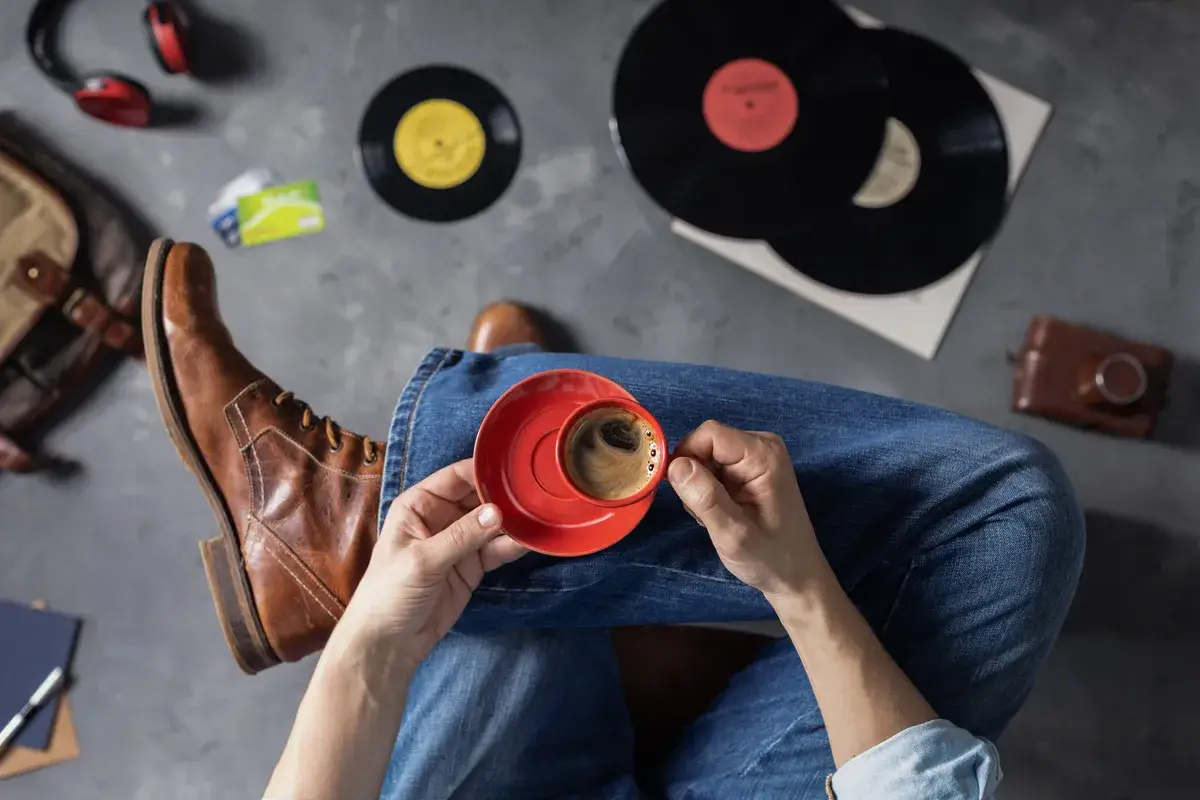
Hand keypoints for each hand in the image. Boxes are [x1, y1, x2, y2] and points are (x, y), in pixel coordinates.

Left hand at [338, 458, 526, 666]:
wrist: (388, 643)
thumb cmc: (390, 593)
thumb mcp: (422, 561)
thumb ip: (461, 536)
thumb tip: (497, 512)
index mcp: (419, 505)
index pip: (456, 477)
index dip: (484, 472)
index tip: (514, 471)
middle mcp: (441, 517)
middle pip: (479, 498)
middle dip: (505, 496)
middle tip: (536, 493)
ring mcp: (459, 542)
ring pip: (492, 523)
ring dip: (514, 521)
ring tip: (540, 515)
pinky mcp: (472, 566)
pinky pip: (496, 549)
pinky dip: (513, 545)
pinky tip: (532, 540)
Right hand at [669, 420, 828, 599]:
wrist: (797, 576)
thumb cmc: (770, 558)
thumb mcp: (734, 535)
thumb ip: (705, 499)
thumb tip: (675, 465)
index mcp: (763, 455)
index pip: (708, 434)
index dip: (687, 456)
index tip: (682, 492)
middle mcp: (761, 447)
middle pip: (706, 444)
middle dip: (694, 477)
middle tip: (706, 513)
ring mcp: (757, 457)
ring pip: (706, 457)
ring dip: (700, 488)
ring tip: (717, 518)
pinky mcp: (750, 470)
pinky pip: (714, 468)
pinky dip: (708, 491)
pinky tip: (722, 514)